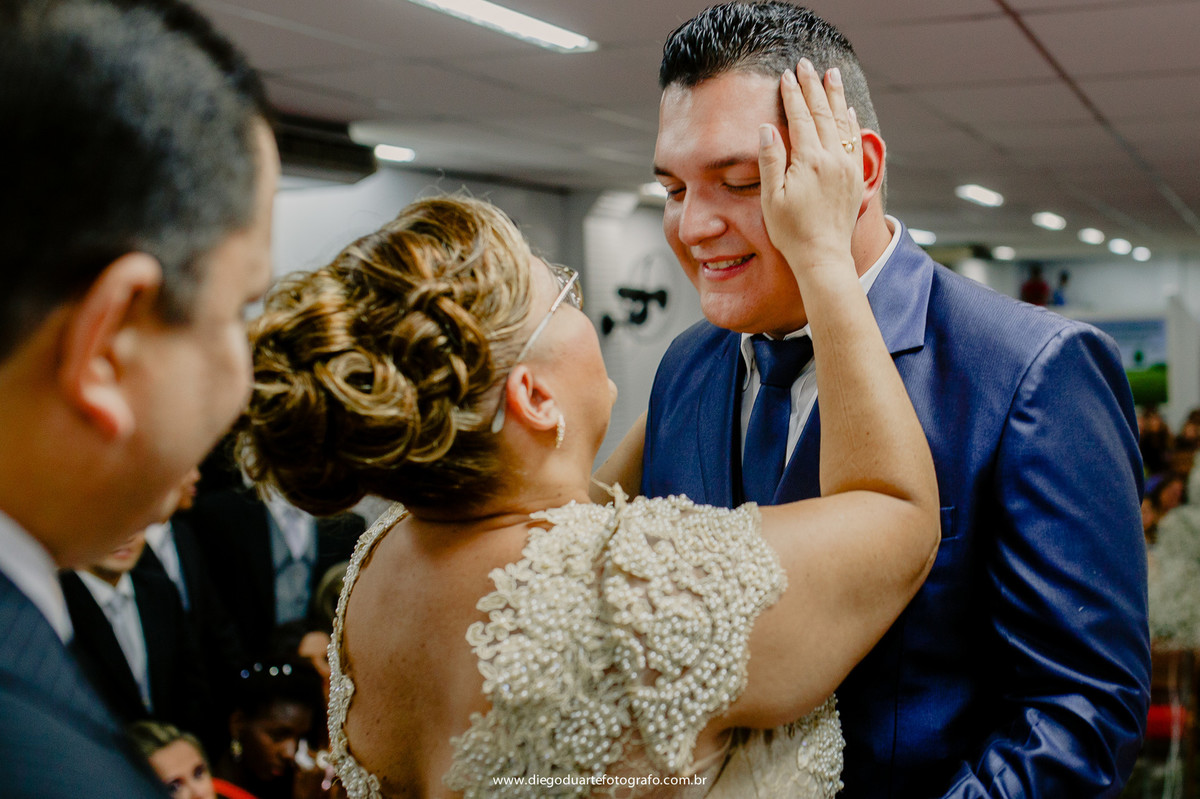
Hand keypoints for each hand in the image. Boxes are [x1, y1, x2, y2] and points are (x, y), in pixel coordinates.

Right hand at [758, 58, 863, 276]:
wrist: (823, 256)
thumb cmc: (791, 232)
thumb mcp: (771, 198)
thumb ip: (771, 160)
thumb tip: (767, 128)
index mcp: (808, 161)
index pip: (800, 118)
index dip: (792, 95)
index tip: (786, 76)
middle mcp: (832, 159)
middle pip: (822, 113)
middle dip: (813, 86)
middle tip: (807, 64)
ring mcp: (847, 167)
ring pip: (841, 122)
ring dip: (835, 96)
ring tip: (831, 75)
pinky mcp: (855, 177)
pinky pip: (854, 141)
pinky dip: (850, 122)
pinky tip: (847, 110)